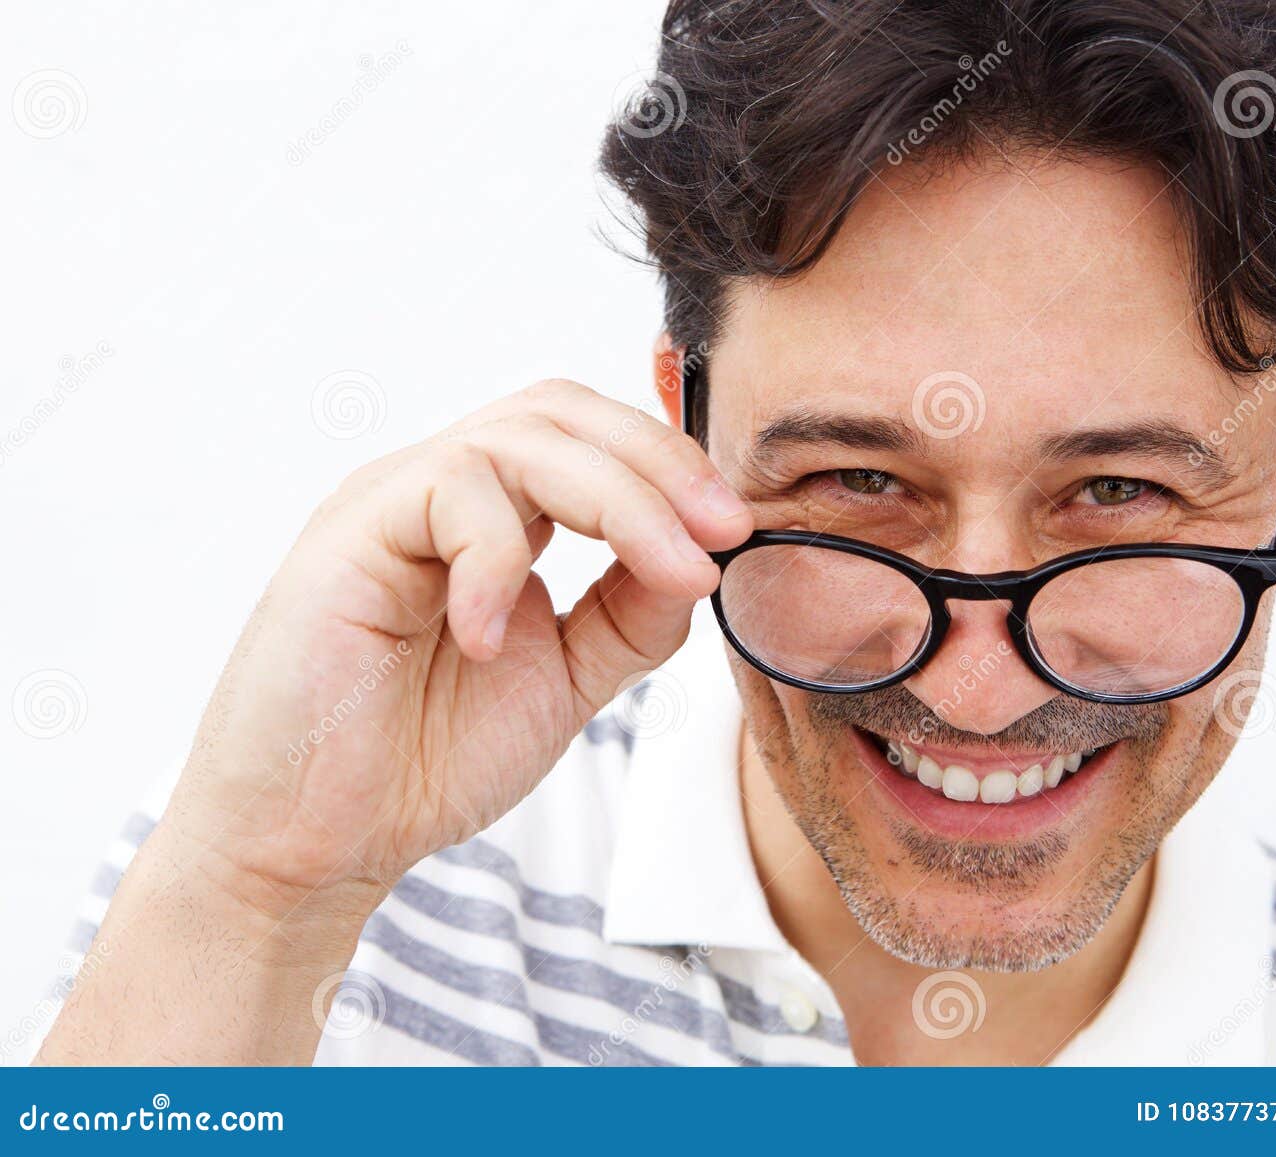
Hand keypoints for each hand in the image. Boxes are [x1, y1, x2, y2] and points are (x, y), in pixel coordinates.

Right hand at [166, 378, 751, 910]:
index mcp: (492, 518)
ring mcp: (390, 506)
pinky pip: (443, 496)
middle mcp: (441, 494)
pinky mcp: (345, 538)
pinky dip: (494, 562)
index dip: (671, 467)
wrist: (314, 844)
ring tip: (667, 572)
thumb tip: (700, 559)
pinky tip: (494, 644)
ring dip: (616, 500)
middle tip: (720, 528)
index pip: (590, 439)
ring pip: (517, 440)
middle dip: (658, 461)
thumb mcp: (562, 680)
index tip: (735, 529)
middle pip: (561, 412)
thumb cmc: (421, 759)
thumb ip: (629, 618)